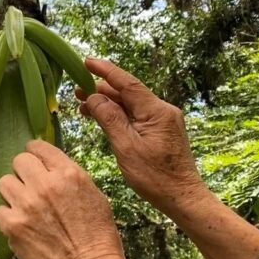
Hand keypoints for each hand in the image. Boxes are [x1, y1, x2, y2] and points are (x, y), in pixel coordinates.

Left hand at [0, 140, 152, 258]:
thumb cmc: (98, 238)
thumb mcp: (94, 196)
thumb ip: (69, 178)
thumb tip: (50, 167)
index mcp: (69, 174)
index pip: (38, 147)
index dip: (35, 155)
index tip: (34, 163)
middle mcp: (46, 185)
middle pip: (18, 161)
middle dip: (23, 173)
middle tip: (30, 188)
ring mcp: (27, 205)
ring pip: (4, 182)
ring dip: (13, 194)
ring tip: (24, 208)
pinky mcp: (13, 226)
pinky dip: (8, 218)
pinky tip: (21, 227)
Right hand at [76, 58, 208, 216]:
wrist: (182, 197)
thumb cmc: (155, 177)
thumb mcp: (126, 148)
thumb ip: (109, 119)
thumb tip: (93, 98)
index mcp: (156, 111)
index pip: (127, 83)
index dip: (105, 70)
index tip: (86, 61)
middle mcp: (163, 110)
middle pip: (127, 93)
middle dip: (101, 90)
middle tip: (76, 91)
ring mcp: (164, 120)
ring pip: (131, 105)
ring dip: (108, 104)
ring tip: (83, 106)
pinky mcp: (162, 130)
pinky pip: (137, 116)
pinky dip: (119, 115)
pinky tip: (103, 118)